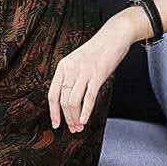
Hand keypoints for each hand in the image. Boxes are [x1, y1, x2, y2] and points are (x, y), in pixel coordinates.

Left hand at [47, 10, 140, 131]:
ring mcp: (84, 72)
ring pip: (74, 102)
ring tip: (80, 127)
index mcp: (63, 67)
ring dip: (76, 118)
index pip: (52, 94)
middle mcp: (70, 69)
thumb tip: (68, 101)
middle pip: (63, 101)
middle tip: (73, 129)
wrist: (114, 35)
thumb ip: (71, 77)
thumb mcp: (78, 62)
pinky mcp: (97, 74)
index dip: (53, 112)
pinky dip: (86, 112)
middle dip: (67, 118)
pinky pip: (88, 97)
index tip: (56, 124)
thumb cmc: (97, 51)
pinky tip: (85, 120)